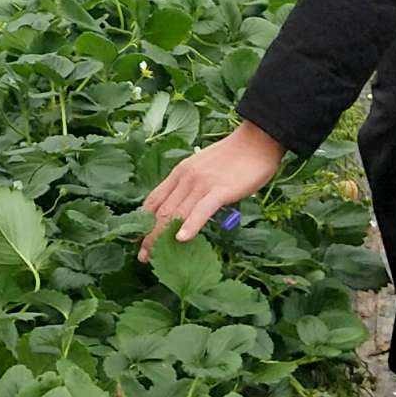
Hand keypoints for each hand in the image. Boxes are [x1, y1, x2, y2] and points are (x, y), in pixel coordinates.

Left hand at [139, 121, 284, 260]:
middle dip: (148, 236)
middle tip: (142, 257)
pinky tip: (181, 239)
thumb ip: (193, 186)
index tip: (137, 239)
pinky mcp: (221, 190)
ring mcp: (202, 184)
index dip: (143, 221)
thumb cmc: (235, 157)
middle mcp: (185, 178)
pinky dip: (190, 225)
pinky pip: (202, 210)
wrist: (258, 139)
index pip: (154, 200)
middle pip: (161, 211)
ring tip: (152, 256)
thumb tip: (186, 208)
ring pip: (176, 213)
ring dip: (161, 236)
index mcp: (180, 173)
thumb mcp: (203, 168)